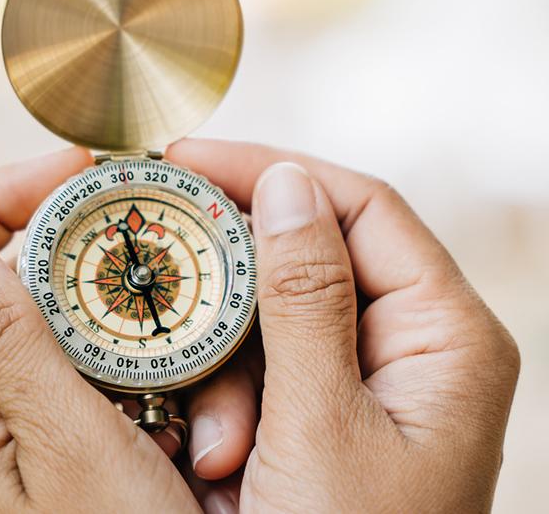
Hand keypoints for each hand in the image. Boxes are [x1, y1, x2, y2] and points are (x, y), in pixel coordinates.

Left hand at [0, 149, 196, 512]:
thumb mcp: (67, 453)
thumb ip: (3, 349)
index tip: (80, 175)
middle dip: (77, 244)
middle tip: (149, 230)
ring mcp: (16, 423)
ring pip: (54, 321)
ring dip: (124, 309)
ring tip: (194, 326)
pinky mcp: (58, 439)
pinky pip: (89, 364)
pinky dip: (137, 349)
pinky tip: (190, 373)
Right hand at [166, 139, 519, 511]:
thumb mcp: (324, 425)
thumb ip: (306, 299)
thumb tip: (286, 187)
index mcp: (446, 335)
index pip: (360, 205)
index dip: (274, 171)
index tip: (190, 160)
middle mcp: (414, 346)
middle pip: (312, 257)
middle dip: (234, 289)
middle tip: (169, 286)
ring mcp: (369, 381)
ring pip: (277, 322)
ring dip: (228, 368)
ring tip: (216, 444)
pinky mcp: (328, 414)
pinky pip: (266, 371)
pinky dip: (231, 402)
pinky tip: (219, 455)